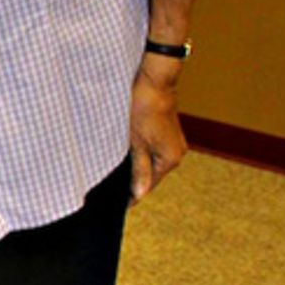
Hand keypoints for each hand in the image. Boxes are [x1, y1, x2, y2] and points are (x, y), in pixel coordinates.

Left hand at [128, 67, 186, 202]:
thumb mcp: (136, 142)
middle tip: (109, 187)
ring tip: (115, 171)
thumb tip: (140, 195)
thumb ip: (139, 169)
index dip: (131, 195)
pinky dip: (139, 154)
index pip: (148, 186)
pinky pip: (152, 151)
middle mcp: (176, 154)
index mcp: (170, 159)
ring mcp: (173, 144)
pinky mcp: (167, 134)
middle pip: (150, 175)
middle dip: (132, 180)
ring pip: (150, 163)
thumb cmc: (143, 108)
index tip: (115, 203)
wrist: (153, 81)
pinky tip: (125, 153)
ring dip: (134, 166)